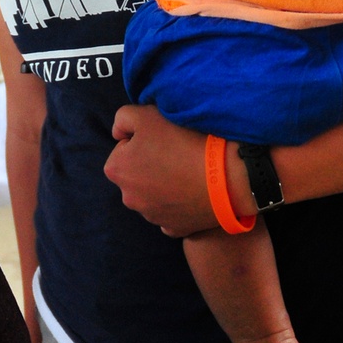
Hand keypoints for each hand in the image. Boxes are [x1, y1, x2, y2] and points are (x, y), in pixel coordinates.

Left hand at [104, 105, 217, 236]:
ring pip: (153, 195)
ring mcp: (151, 216)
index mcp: (116, 169)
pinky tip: (193, 193)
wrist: (225, 175)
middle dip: (150, 165)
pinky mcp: (173, 228)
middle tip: (176, 154)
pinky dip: (179, 205)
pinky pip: (171, 214)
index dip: (143, 140)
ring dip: (165, 185)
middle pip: (136, 174)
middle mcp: (128, 198)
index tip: (163, 139)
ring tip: (188, 172)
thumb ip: (122, 118)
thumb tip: (118, 133)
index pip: (123, 149)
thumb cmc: (183, 141)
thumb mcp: (146, 114)